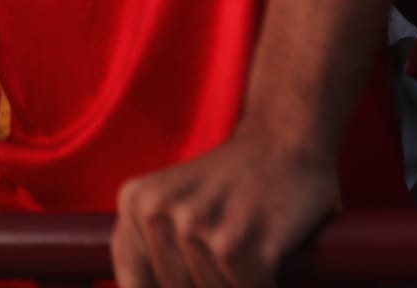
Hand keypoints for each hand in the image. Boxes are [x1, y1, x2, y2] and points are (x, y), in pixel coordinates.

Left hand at [111, 130, 337, 287]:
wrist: (284, 143)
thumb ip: (153, 246)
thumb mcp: (172, 201)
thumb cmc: (231, 183)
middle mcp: (158, 212)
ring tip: (249, 247)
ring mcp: (197, 227)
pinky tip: (270, 260)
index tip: (194, 273)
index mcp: (136, 202)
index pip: (133, 279)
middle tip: (229, 246)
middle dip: (207, 282)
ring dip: (236, 282)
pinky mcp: (238, 246)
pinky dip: (264, 285)